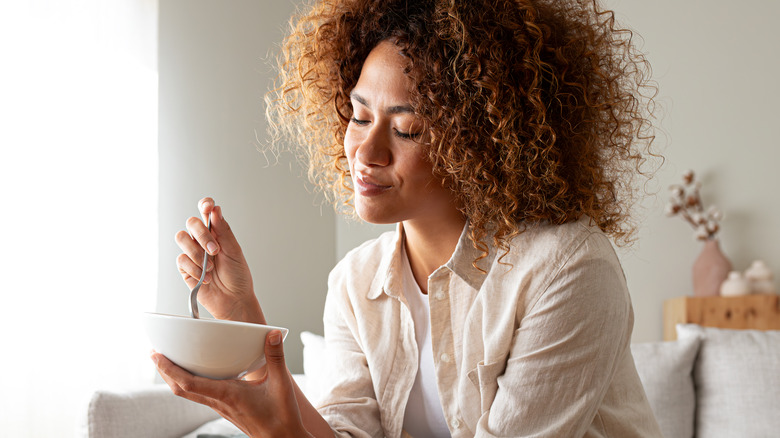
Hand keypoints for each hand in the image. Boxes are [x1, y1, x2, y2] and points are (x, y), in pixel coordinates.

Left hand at [151, 330, 311, 437]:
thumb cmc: (281, 417)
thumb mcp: (281, 384)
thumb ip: (276, 357)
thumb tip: (271, 334)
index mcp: (228, 395)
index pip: (189, 383)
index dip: (170, 369)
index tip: (157, 355)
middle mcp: (219, 403)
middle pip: (180, 389)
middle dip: (165, 371)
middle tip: (155, 353)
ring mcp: (220, 408)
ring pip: (188, 394)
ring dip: (174, 378)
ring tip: (168, 362)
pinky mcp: (225, 409)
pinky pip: (199, 396)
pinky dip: (188, 384)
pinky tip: (194, 375)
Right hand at [176, 197, 263, 322]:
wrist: (233, 300)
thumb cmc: (237, 276)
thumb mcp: (234, 251)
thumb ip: (223, 231)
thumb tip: (215, 210)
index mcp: (217, 232)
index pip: (206, 212)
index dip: (205, 205)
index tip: (208, 207)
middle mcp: (203, 240)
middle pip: (191, 223)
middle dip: (202, 235)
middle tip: (215, 250)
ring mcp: (193, 253)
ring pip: (182, 238)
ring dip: (197, 253)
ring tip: (211, 267)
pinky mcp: (185, 267)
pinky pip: (181, 260)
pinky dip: (195, 269)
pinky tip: (205, 277)